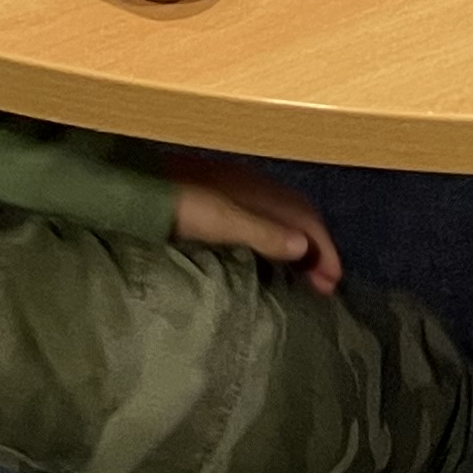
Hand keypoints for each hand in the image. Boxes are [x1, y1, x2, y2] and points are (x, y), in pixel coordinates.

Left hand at [169, 156, 344, 293]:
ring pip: (283, 218)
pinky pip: (267, 219)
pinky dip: (280, 239)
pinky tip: (272, 256)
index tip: (333, 284)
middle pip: (299, 217)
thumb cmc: (181, 205)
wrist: (138, 188)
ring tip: (304, 275)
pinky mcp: (222, 199)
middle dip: (317, 249)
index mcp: (260, 191)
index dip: (325, 249)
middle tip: (324, 285)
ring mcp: (238, 191)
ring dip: (299, 245)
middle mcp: (255, 187)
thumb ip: (262, 233)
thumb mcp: (222, 222)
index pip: (306, 219)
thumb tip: (304, 247)